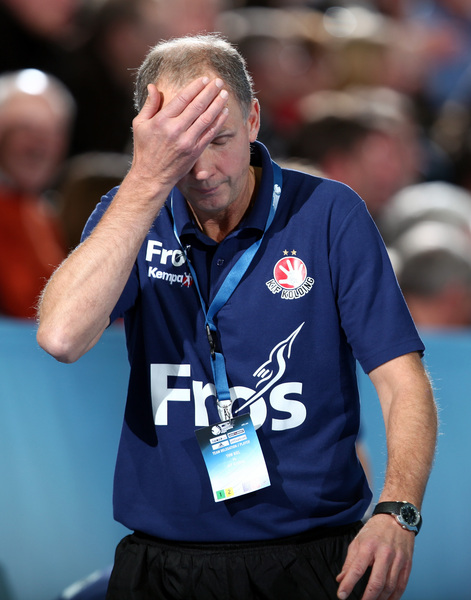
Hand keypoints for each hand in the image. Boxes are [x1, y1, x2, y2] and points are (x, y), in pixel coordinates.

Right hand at [129, 76, 228, 192]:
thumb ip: (149, 105)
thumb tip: (153, 86)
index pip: (183, 98)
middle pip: (197, 106)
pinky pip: (210, 133)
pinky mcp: (195, 151)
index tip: (204, 79)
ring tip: (224, 94)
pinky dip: (218, 121)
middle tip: (219, 82)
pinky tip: (224, 112)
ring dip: (217, 104)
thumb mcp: (140, 125)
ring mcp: (187, 141)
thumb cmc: (144, 149)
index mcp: (162, 120)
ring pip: (206, 118)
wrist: (152, 176)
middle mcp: (176, 130)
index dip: (195, 87)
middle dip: (210, 92)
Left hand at [278, 259, 305, 287]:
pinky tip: (301, 265)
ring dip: (295, 265)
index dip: (282, 268)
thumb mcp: (288, 281)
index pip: (285, 271)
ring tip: (295, 261)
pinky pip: (299, 270)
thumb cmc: (292, 281)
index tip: (279, 266)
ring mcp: (295, 272)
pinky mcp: (298, 273)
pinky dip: (300, 267)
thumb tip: (279, 281)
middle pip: (290, 267)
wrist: (297, 282)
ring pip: (295, 268)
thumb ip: (283, 281)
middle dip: (289, 264)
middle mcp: (292, 272)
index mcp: (289, 273)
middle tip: (287, 260)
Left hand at [336, 515, 414, 599]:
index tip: (342, 595)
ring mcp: (398, 559)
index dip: (348, 584)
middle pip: (376, 582)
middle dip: (367, 597)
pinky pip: (401, 585)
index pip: (356, 569)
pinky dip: (394, 597)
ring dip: (380, 599)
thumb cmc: (375, 529)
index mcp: (368, 546)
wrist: (396, 517)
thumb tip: (341, 579)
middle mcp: (384, 553)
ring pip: (389, 586)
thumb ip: (350, 561)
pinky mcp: (407, 564)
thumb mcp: (358, 540)